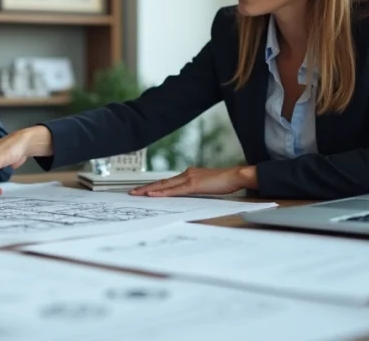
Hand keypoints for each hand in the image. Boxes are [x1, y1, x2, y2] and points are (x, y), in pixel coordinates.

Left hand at [128, 166, 257, 196]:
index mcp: (189, 175)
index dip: (154, 186)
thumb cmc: (225, 182)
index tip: (143, 191)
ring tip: (137, 194)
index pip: (167, 182)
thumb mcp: (207, 186)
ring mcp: (189, 178)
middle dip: (145, 187)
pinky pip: (175, 190)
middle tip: (132, 192)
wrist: (236, 176)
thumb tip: (188, 196)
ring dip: (149, 189)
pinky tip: (153, 194)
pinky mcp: (194, 185)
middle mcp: (186, 174)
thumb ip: (196, 189)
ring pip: (164, 185)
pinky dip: (162, 192)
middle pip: (162, 182)